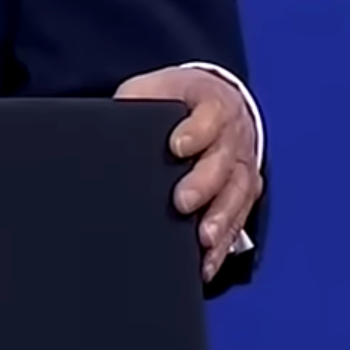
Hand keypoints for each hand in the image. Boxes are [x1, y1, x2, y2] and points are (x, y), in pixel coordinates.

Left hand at [115, 67, 262, 280]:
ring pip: (238, 193)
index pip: (211, 115)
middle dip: (205, 183)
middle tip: (182, 202)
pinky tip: (207, 259)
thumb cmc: (177, 100)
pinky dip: (225, 242)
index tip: (177, 146)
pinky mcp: (245, 192)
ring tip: (203, 240)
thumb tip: (105, 130)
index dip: (196, 131)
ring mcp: (243, 165)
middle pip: (224, 161)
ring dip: (221, 218)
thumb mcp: (152, 90)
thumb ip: (134, 106)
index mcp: (212, 102)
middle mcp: (234, 135)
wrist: (213, 101)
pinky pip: (240, 218)